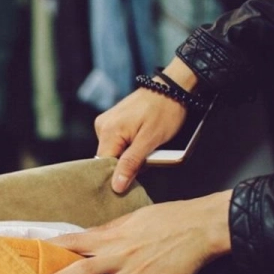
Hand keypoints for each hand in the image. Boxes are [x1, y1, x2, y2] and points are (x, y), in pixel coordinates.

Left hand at [45, 191, 232, 273]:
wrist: (202, 227)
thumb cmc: (169, 217)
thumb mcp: (133, 218)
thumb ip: (109, 231)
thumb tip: (88, 238)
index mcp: (112, 236)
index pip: (74, 240)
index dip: (51, 246)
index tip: (30, 252)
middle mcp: (119, 256)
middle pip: (80, 272)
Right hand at [95, 57, 196, 192]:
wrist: (172, 87)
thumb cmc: (165, 111)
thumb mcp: (150, 140)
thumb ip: (131, 163)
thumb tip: (116, 186)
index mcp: (108, 131)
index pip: (103, 165)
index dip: (118, 174)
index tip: (135, 175)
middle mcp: (101, 126)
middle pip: (108, 159)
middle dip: (127, 163)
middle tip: (147, 156)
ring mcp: (106, 122)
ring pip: (114, 152)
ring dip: (129, 155)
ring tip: (146, 145)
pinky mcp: (112, 121)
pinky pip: (117, 142)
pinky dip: (129, 146)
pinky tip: (141, 139)